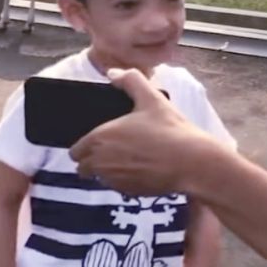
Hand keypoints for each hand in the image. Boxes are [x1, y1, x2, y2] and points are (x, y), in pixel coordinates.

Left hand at [71, 68, 217, 195]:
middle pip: (83, 168)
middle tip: (114, 149)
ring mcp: (115, 181)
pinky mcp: (129, 193)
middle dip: (92, 161)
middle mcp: (101, 163)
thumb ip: (130, 80)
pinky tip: (142, 168)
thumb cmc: (169, 129)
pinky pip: (118, 187)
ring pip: (100, 178)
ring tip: (130, 157)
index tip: (102, 140)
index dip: (85, 146)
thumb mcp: (151, 97)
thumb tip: (112, 73)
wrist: (191, 163)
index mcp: (100, 138)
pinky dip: (124, 180)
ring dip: (108, 171)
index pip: (75, 151)